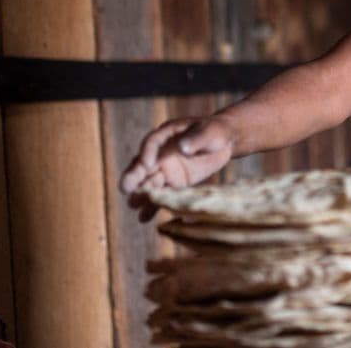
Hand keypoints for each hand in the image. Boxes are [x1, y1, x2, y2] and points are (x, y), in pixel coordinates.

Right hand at [119, 115, 234, 220]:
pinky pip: (162, 194)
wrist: (225, 142)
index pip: (152, 142)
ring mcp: (166, 169)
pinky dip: (154, 205)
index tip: (147, 165)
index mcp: (167, 134)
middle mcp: (161, 153)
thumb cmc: (216, 131)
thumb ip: (196, 139)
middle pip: (143, 165)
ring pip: (149, 182)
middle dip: (134, 176)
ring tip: (133, 205)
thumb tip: (182, 148)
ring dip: (141, 193)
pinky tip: (144, 218)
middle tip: (125, 188)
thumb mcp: (210, 132)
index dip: (147, 153)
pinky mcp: (174, 183)